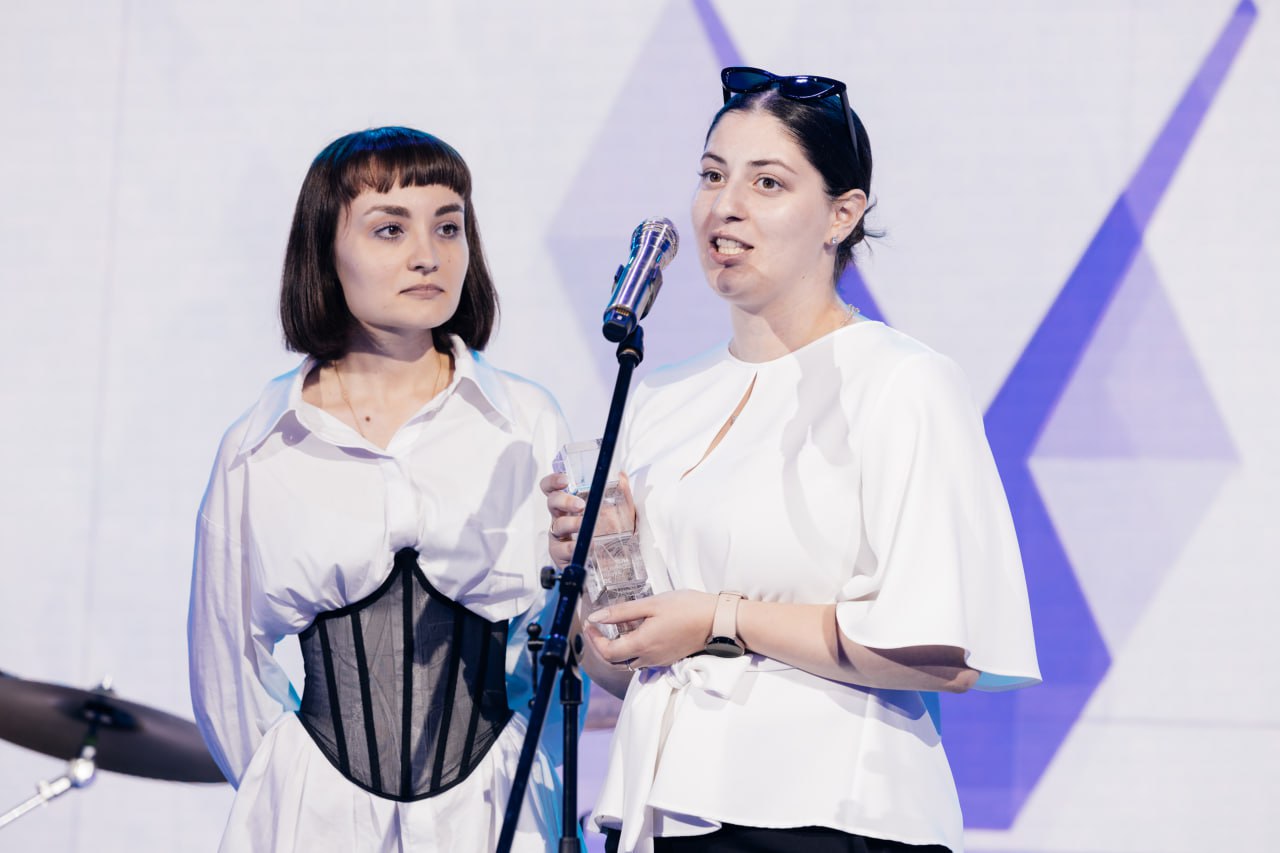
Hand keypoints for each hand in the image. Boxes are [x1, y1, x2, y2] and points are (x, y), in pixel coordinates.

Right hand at [540, 472, 637, 569]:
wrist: (614, 560)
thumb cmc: (609, 531)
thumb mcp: (619, 509)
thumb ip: (620, 492)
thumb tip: (621, 475)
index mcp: (569, 503)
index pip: (553, 488)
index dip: (553, 481)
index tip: (565, 480)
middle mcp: (561, 517)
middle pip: (552, 502)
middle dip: (564, 501)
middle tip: (580, 505)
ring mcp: (559, 536)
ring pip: (558, 526)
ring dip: (571, 524)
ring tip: (584, 525)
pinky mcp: (560, 554)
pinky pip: (562, 550)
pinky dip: (573, 547)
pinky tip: (587, 545)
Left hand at [585, 590, 717, 669]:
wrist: (717, 620)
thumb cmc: (687, 608)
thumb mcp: (651, 604)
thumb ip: (622, 612)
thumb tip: (596, 617)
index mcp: (642, 645)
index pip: (608, 652)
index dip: (594, 640)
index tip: (590, 624)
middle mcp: (649, 658)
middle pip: (615, 662)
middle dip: (601, 647)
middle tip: (596, 629)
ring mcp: (659, 660)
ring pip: (629, 662)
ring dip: (616, 650)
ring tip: (615, 628)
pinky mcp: (668, 658)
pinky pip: (642, 660)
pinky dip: (632, 649)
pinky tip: (635, 632)